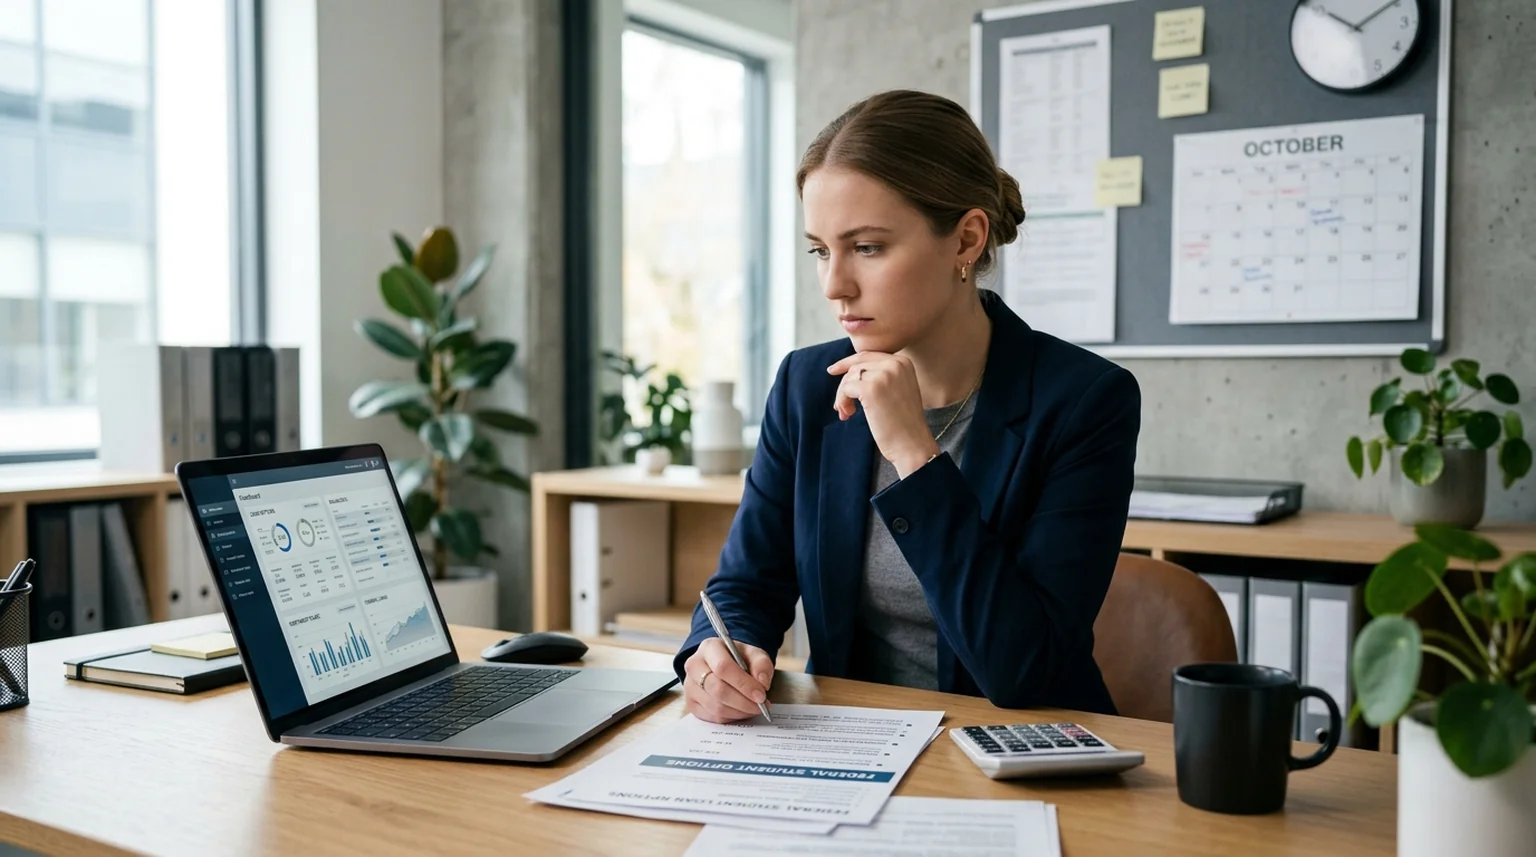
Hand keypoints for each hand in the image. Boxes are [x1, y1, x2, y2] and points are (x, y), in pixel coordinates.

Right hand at [683, 638, 774, 723]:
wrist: (725, 665)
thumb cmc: (739, 659)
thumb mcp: (754, 654)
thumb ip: (762, 664)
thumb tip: (762, 682)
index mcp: (709, 648)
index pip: (723, 667)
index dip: (743, 684)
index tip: (761, 695)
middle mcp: (694, 665)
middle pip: (718, 689)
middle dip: (743, 702)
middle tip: (760, 706)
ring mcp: (689, 686)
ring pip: (715, 707)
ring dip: (739, 712)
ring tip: (753, 708)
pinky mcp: (691, 703)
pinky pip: (712, 717)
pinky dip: (731, 718)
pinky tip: (741, 711)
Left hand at [827, 352, 940, 478]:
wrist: (912, 444)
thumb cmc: (903, 423)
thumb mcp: (897, 390)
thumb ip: (880, 376)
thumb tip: (848, 370)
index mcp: (903, 362)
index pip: (868, 355)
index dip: (848, 363)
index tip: (832, 370)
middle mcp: (895, 364)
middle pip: (857, 366)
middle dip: (845, 385)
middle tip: (841, 406)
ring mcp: (883, 375)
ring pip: (850, 377)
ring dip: (842, 396)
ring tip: (847, 413)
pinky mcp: (871, 389)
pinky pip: (846, 389)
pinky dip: (842, 401)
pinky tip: (849, 414)